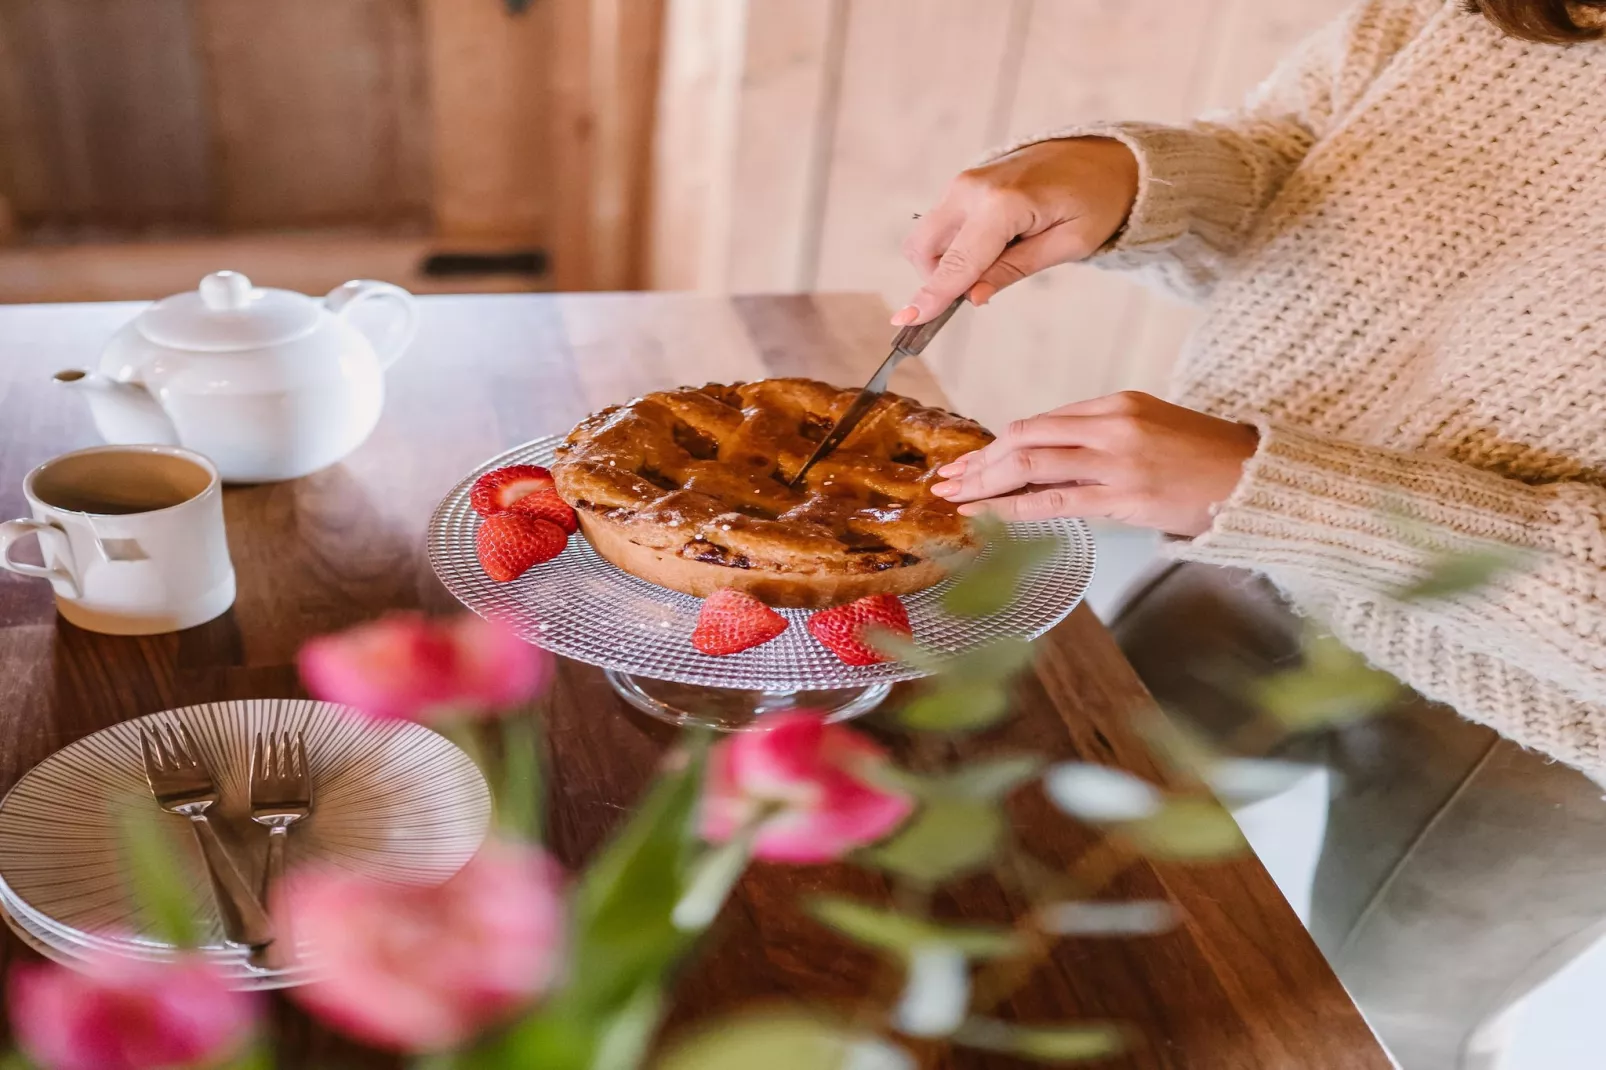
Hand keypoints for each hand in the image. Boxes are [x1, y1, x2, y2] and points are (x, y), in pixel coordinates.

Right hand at [894, 137, 1138, 325]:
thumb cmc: (1095, 200)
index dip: (931, 296)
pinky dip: (955, 246)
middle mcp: (972, 188)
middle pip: (924, 249)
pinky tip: (994, 245)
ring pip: (927, 238)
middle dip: (937, 280)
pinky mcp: (964, 184)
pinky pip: (942, 225)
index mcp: (1003, 203)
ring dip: (947, 263)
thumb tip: (971, 297)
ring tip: (999, 260)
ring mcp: (964, 182)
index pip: (957, 263)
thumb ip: (1015, 269)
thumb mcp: (1067, 244)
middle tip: (978, 291)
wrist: (1104, 156)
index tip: (905, 322)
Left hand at [928, 392, 1258, 536]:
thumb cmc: (1207, 458)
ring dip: (985, 483)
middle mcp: (1111, 425)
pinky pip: (1055, 501)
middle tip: (946, 480)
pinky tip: (985, 516)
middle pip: (1025, 437)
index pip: (1041, 422)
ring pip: (1031, 464)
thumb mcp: (1151, 427)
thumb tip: (1049, 459)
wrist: (1257, 478)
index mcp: (1116, 403)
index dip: (998, 444)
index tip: (971, 462)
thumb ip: (1101, 437)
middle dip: (980, 461)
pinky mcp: (1125, 496)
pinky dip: (1012, 508)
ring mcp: (1117, 460)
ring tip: (953, 498)